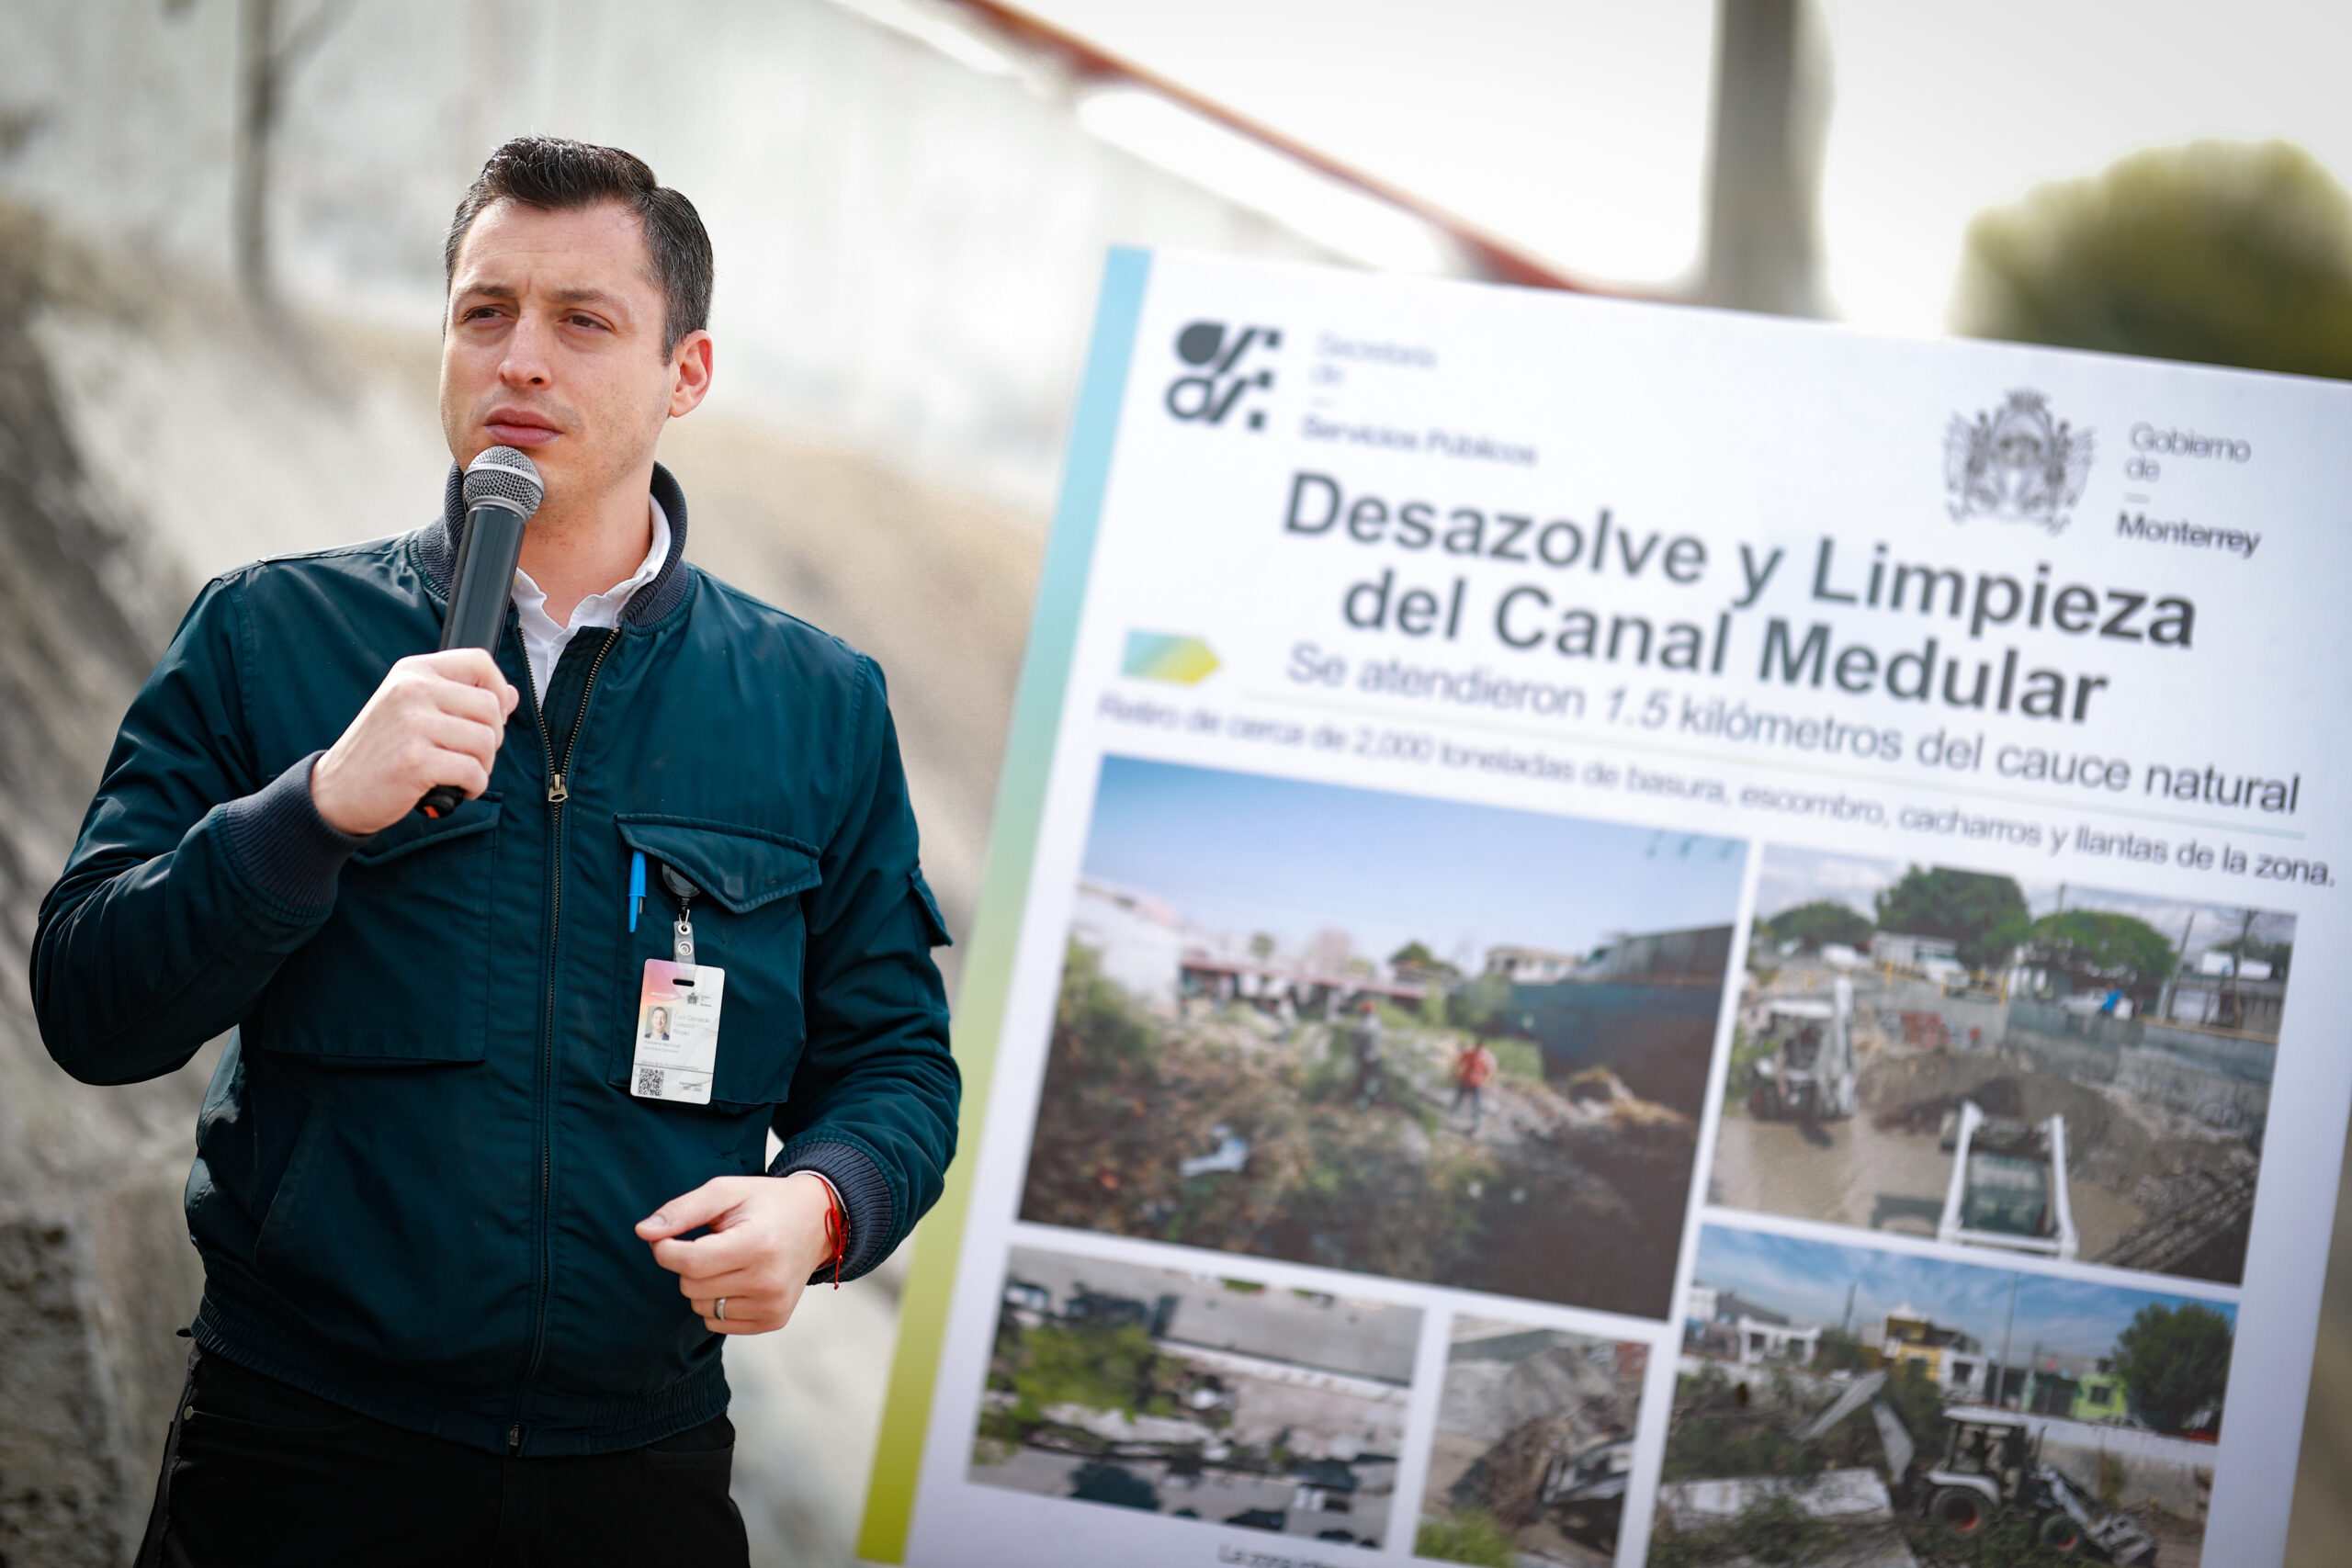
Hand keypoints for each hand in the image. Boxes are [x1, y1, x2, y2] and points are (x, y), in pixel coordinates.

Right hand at [310, 649, 518, 834]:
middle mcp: (411, 690)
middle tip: (471, 755)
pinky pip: (474, 772)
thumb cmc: (381, 751)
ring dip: (483, 766)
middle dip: (492, 738)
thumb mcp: (414, 711)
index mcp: (413, 672)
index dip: (498, 689)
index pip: (479, 662)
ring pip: (486, 741)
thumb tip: (510, 694)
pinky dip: (474, 786)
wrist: (335, 790)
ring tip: (460, 772)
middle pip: (491, 707)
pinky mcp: (415, 761)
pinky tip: (457, 789)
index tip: (492, 716)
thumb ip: (460, 699)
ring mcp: (412, 724)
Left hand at [636, 1173, 838, 1334]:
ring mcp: (773, 1304)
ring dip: (703, 1285)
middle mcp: (769, 1280)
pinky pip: (718, 1323)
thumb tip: (643, 1232)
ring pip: (701, 1307)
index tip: (667, 1237)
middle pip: (691, 1287)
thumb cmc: (766, 1203)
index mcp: (758, 1244)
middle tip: (711, 1242)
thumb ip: (682, 1210)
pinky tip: (738, 1279)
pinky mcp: (774, 1319)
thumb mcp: (725, 1192)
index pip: (690, 1263)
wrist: (816, 1221)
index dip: (666, 1250)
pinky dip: (717, 1302)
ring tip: (729, 1260)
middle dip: (687, 1264)